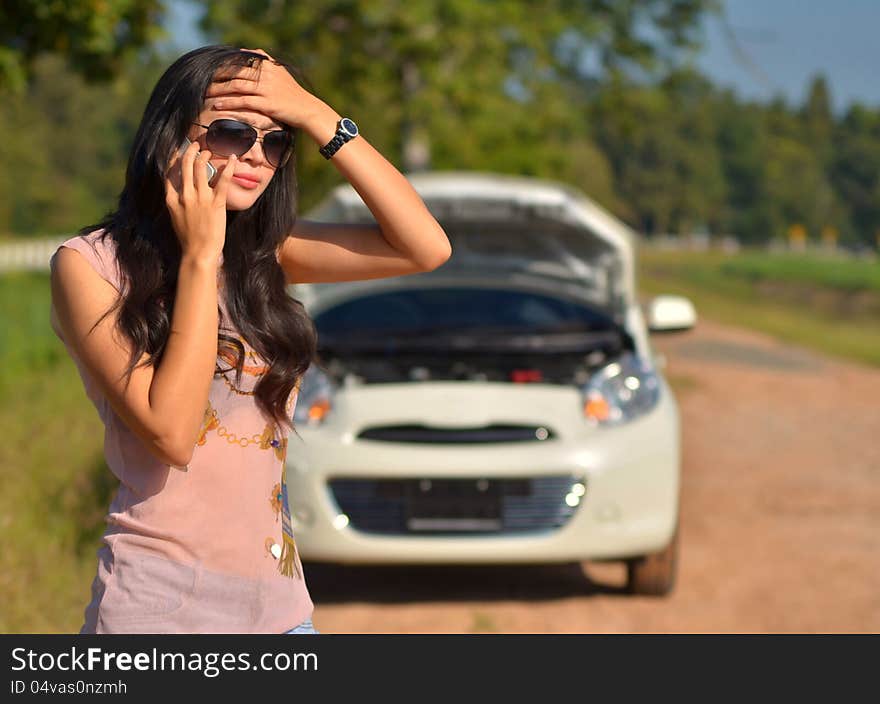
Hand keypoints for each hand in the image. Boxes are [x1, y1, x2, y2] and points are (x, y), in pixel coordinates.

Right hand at [164, 139, 236, 260]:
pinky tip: (233, 159)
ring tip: (210, 151)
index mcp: (172, 199)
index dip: (175, 159)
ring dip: (205, 156)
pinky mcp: (216, 203)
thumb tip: (180, 192)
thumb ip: (177, 203)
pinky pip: (223, 180)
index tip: (179, 152)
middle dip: (190, 151)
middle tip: (196, 145)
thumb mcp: (176, 218)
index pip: (170, 173)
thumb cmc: (189, 239)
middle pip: (185, 165)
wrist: (198, 253)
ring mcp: (200, 198)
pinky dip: (229, 167)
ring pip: (200, 168)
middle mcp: (185, 195)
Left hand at [204, 49, 326, 129]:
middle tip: (203, 80)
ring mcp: (266, 89)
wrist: (307, 109)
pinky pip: (243, 102)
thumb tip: (245, 51)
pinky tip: (218, 105)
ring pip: (236, 86)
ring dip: (219, 90)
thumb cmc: (292, 93)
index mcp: (267, 65)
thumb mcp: (279, 72)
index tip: (210, 69)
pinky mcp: (267, 103)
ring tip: (206, 93)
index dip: (224, 65)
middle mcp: (266, 74)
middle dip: (217, 77)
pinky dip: (228, 103)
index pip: (240, 61)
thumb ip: (263, 60)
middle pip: (235, 73)